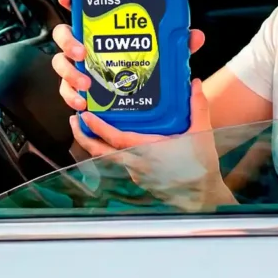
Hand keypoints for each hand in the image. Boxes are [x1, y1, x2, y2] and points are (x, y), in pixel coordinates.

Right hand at [52, 0, 205, 111]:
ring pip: (60, 64)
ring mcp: (78, 67)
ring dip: (69, 74)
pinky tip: (82, 103)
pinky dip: (71, 97)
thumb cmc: (147, 68)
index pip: (83, 9)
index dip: (72, 0)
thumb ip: (177, 44)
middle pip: (63, 35)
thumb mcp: (165, 55)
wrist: (143, 103)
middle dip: (68, 42)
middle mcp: (85, 45)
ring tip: (86, 84)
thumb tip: (194, 37)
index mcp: (102, 30)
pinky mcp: (77, 89)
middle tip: (82, 53)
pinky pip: (66, 91)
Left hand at [69, 79, 234, 211]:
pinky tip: (110, 141)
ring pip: (107, 159)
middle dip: (83, 137)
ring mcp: (136, 174)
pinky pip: (118, 163)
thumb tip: (193, 82)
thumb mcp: (201, 134)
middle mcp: (138, 165)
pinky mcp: (139, 179)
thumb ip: (197, 106)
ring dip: (94, 144)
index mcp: (149, 151)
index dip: (97, 127)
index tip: (85, 115)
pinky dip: (108, 151)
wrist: (203, 195)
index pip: (115, 139)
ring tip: (88, 128)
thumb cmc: (201, 166)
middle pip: (100, 153)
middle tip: (74, 121)